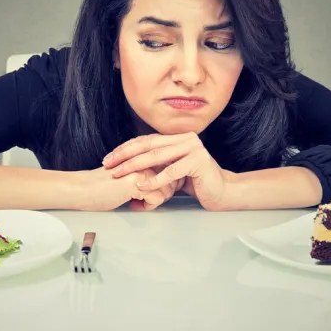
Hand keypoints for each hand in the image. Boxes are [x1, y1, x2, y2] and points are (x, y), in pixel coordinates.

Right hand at [78, 166, 183, 211]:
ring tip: (138, 202)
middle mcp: (144, 159)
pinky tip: (133, 204)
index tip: (150, 193)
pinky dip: (148, 206)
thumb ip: (146, 176)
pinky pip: (157, 198)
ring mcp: (141, 170)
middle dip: (162, 194)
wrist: (82, 189)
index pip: (170, 169)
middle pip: (172, 180)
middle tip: (144, 200)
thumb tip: (166, 185)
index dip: (164, 185)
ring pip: (166, 189)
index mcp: (143, 155)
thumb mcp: (129, 176)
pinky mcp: (136, 182)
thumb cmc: (103, 186)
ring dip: (155, 201)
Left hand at [102, 132, 231, 210]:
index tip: (109, 158)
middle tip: (108, 165)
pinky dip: (155, 179)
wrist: (222, 192)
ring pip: (157, 156)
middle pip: (148, 146)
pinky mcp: (199, 161)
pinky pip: (172, 171)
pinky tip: (142, 186)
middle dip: (125, 156)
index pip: (146, 140)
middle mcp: (185, 139)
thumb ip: (157, 165)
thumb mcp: (173, 171)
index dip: (126, 148)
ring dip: (135, 166)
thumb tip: (130, 169)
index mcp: (177, 138)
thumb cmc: (196, 183)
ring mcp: (193, 148)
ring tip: (119, 174)